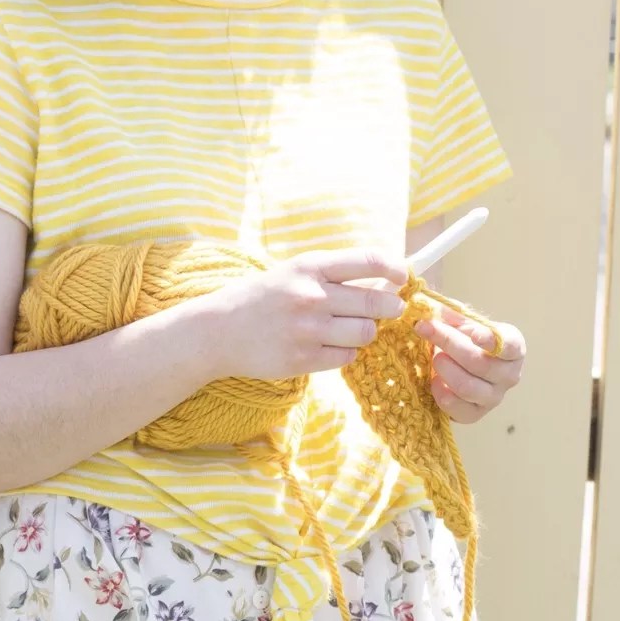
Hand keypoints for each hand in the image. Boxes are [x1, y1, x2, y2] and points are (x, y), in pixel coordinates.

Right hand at [208, 248, 409, 379]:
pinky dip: (345, 352)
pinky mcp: (302, 359)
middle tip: (391, 308)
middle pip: (377, 302)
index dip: (394, 268)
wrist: (217, 331)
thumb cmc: (259, 299)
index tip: (402, 276)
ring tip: (350, 328)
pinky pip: (346, 357)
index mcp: (308, 268)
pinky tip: (328, 345)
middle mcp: (310, 296)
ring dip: (365, 331)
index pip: (368, 261)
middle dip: (392, 306)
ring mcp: (307, 330)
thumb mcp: (292, 274)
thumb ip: (332, 276)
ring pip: (366, 332)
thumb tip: (384, 282)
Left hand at [415, 307, 524, 423]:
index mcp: (513, 348)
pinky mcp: (475, 414)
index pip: (509, 346)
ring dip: (444, 369)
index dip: (491, 341)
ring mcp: (494, 397)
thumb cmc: (463, 340)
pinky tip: (433, 380)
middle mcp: (509, 375)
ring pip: (467, 387)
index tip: (473, 334)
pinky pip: (458, 408)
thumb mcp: (461, 322)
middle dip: (449, 345)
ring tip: (433, 357)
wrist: (458, 368)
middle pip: (479, 364)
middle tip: (427, 330)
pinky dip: (441, 393)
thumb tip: (434, 308)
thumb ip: (451, 314)